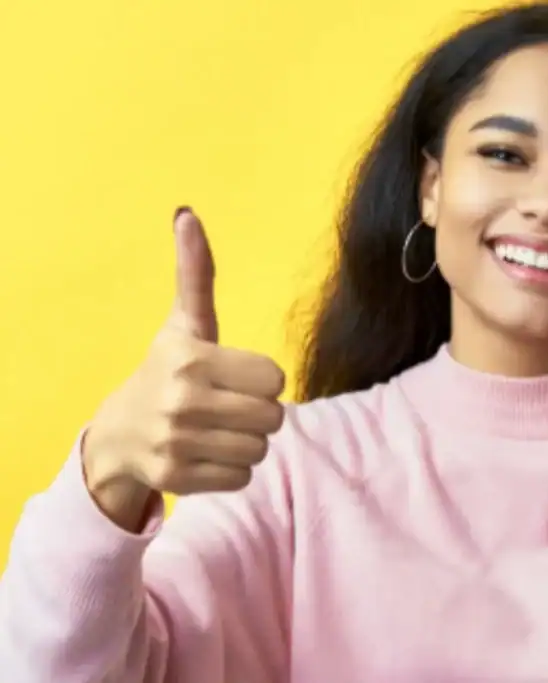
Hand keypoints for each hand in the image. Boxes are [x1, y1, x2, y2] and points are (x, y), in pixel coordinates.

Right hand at [84, 208, 285, 522]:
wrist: (118, 434)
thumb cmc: (167, 370)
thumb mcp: (184, 323)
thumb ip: (196, 273)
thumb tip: (187, 214)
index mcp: (191, 359)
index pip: (276, 379)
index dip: (262, 379)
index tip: (234, 377)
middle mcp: (182, 402)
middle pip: (274, 417)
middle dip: (259, 412)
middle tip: (228, 406)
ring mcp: (177, 444)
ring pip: (261, 449)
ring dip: (248, 442)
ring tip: (216, 429)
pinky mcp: (177, 479)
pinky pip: (243, 477)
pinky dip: (232, 469)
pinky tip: (205, 453)